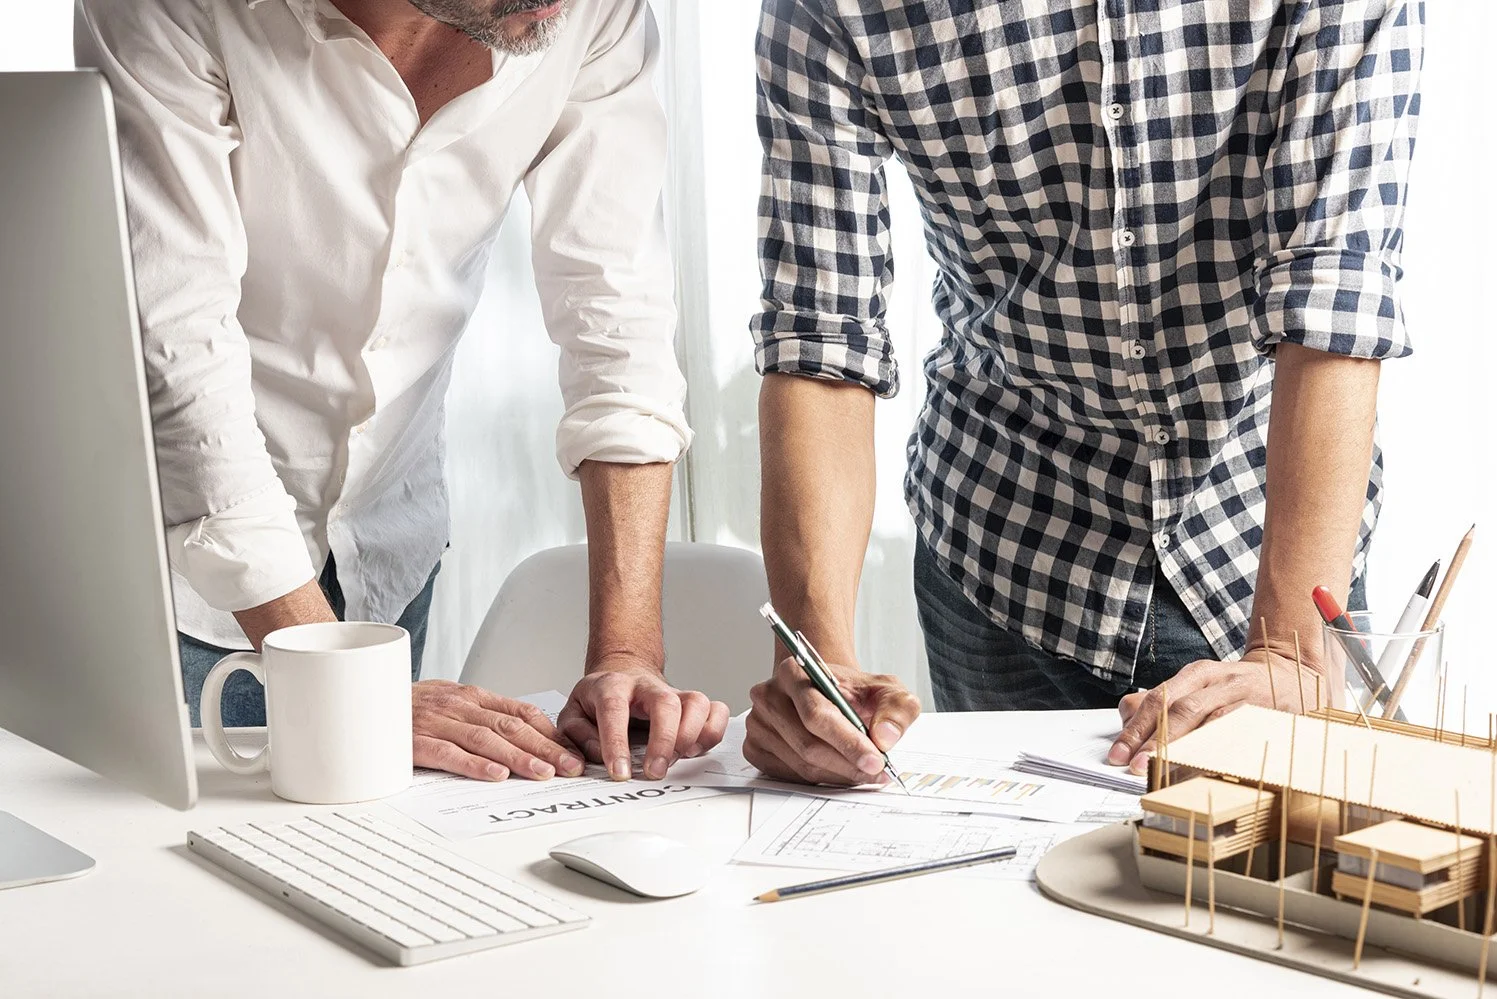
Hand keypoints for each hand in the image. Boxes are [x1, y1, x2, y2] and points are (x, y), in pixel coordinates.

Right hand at [411, 680, 584, 780]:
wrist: (359, 699)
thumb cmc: (408, 708)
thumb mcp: (451, 704)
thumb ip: (484, 717)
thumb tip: (526, 737)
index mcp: (471, 697)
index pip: (521, 712)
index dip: (551, 733)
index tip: (574, 751)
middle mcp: (459, 706)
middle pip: (511, 727)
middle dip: (546, 749)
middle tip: (572, 767)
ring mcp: (437, 723)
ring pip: (486, 740)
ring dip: (520, 758)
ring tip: (544, 774)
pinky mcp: (414, 743)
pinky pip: (448, 754)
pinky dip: (473, 765)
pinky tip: (495, 775)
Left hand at [557, 654, 730, 780]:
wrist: (624, 674)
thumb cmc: (599, 699)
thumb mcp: (573, 714)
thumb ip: (574, 737)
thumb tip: (592, 759)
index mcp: (612, 686)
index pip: (614, 709)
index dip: (616, 742)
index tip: (620, 772)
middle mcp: (647, 686)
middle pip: (665, 703)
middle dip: (663, 741)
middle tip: (655, 772)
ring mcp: (674, 693)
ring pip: (696, 702)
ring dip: (690, 736)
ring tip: (676, 760)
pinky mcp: (693, 704)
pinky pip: (716, 711)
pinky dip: (712, 732)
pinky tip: (694, 749)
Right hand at [744, 656, 920, 785]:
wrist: (825, 693)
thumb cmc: (851, 692)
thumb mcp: (884, 689)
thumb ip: (896, 708)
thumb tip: (885, 737)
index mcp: (793, 672)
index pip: (817, 713)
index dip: (848, 741)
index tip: (876, 760)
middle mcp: (768, 696)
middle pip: (807, 744)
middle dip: (847, 764)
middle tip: (876, 773)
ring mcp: (757, 724)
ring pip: (800, 765)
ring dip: (837, 775)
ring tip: (862, 772)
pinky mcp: (755, 748)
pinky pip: (789, 776)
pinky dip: (819, 780)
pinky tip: (838, 771)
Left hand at [1109, 647, 1326, 774]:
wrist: (1290, 676)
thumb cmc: (1236, 688)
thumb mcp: (1199, 686)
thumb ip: (1164, 702)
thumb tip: (1126, 722)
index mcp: (1197, 674)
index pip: (1157, 700)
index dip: (1135, 728)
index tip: (1117, 754)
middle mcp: (1218, 682)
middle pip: (1179, 710)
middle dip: (1153, 740)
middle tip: (1135, 765)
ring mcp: (1244, 697)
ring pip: (1208, 721)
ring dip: (1183, 747)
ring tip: (1162, 768)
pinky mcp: (1265, 715)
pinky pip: (1238, 734)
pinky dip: (1218, 750)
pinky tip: (1203, 768)